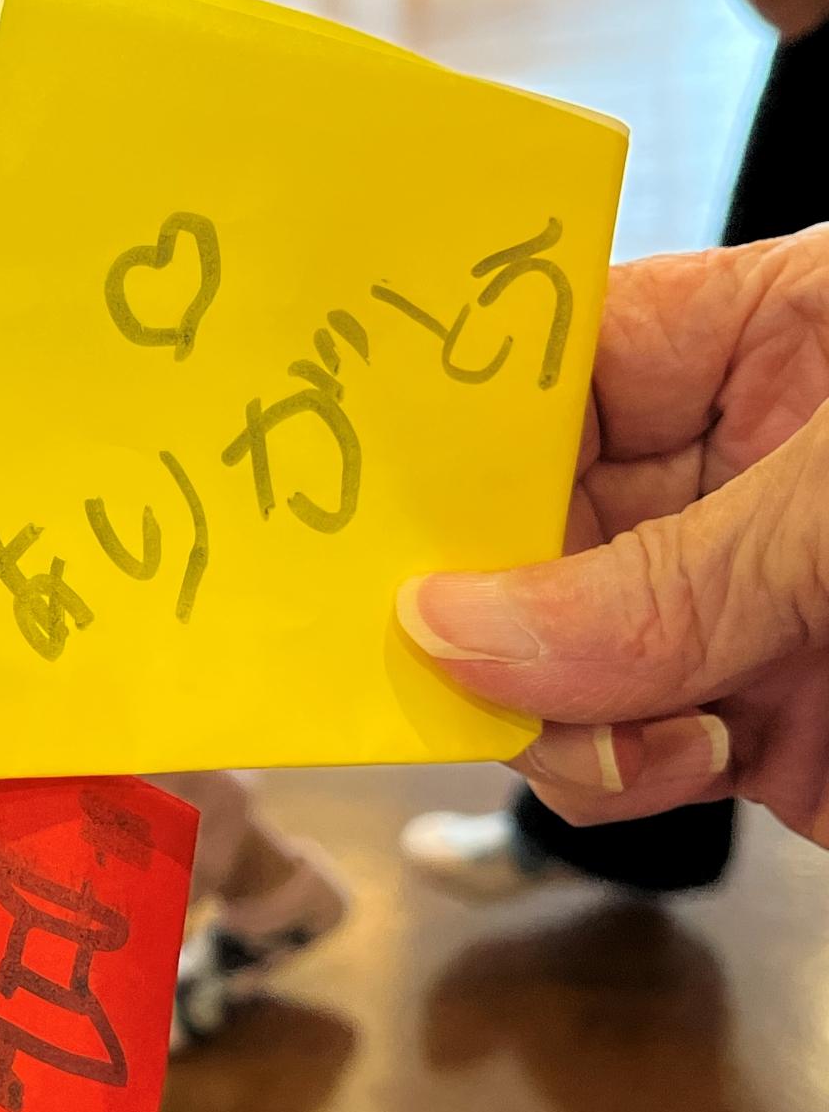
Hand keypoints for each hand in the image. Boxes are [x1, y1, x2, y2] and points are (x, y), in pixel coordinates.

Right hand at [397, 230, 828, 848]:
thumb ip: (661, 577)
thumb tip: (450, 627)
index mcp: (757, 341)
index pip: (543, 362)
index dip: (443, 419)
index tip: (354, 485)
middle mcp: (723, 472)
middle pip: (518, 521)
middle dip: (472, 589)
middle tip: (422, 639)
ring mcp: (730, 604)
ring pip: (539, 653)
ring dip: (545, 702)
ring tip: (636, 722)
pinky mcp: (751, 723)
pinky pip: (609, 749)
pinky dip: (610, 770)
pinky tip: (689, 754)